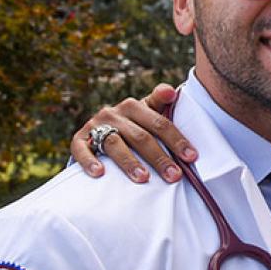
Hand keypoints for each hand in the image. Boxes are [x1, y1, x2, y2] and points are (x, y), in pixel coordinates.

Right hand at [71, 83, 197, 182]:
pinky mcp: (79, 139)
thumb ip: (162, 103)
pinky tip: (100, 173)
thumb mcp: (148, 113)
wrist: (98, 131)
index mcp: (135, 105)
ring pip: (114, 144)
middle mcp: (114, 113)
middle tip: (174, 176)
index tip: (191, 157)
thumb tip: (173, 91)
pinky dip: (90, 161)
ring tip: (143, 179)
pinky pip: (82, 150)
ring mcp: (95, 126)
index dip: (177, 140)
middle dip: (159, 157)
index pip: (160, 123)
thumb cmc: (133, 124)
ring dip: (129, 162)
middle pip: (140, 136)